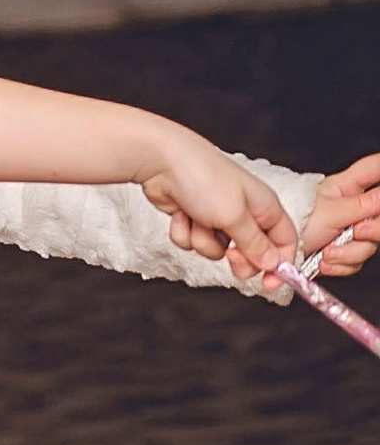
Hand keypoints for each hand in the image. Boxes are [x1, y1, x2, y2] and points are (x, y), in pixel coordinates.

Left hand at [143, 131, 297, 294]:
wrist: (160, 161)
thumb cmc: (203, 178)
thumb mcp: (235, 216)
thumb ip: (254, 244)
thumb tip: (273, 264)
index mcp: (265, 207)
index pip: (285, 242)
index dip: (280, 265)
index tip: (269, 284)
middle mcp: (243, 212)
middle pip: (251, 252)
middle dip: (238, 259)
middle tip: (229, 256)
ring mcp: (216, 215)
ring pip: (217, 249)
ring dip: (204, 241)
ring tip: (197, 221)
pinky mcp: (192, 218)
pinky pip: (193, 241)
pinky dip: (184, 232)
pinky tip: (180, 214)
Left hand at [302, 153, 379, 278]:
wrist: (274, 252)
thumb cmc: (294, 223)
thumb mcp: (329, 211)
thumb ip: (361, 205)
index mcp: (347, 187)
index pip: (373, 169)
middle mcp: (352, 207)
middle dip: (374, 229)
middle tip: (357, 231)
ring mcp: (349, 230)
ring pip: (370, 243)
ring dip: (350, 252)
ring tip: (329, 252)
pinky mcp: (343, 251)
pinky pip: (356, 261)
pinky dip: (341, 265)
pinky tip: (325, 262)